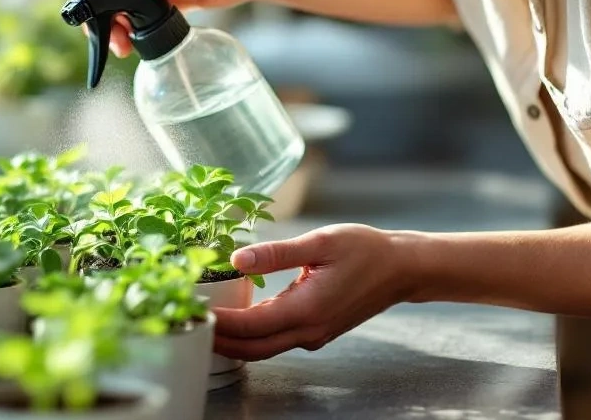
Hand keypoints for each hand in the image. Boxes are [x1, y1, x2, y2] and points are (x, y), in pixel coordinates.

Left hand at [212, 224, 413, 360]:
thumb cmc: (365, 250)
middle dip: (219, 340)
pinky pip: (277, 340)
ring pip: (264, 348)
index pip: (250, 327)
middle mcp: (308, 331)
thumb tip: (236, 259)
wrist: (402, 268)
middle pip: (252, 348)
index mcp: (307, 310)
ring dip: (234, 341)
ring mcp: (313, 335)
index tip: (193, 310)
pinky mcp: (317, 331)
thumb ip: (276, 254)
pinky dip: (253, 335)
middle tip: (189, 322)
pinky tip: (239, 316)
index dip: (218, 322)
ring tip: (206, 320)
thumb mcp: (320, 242)